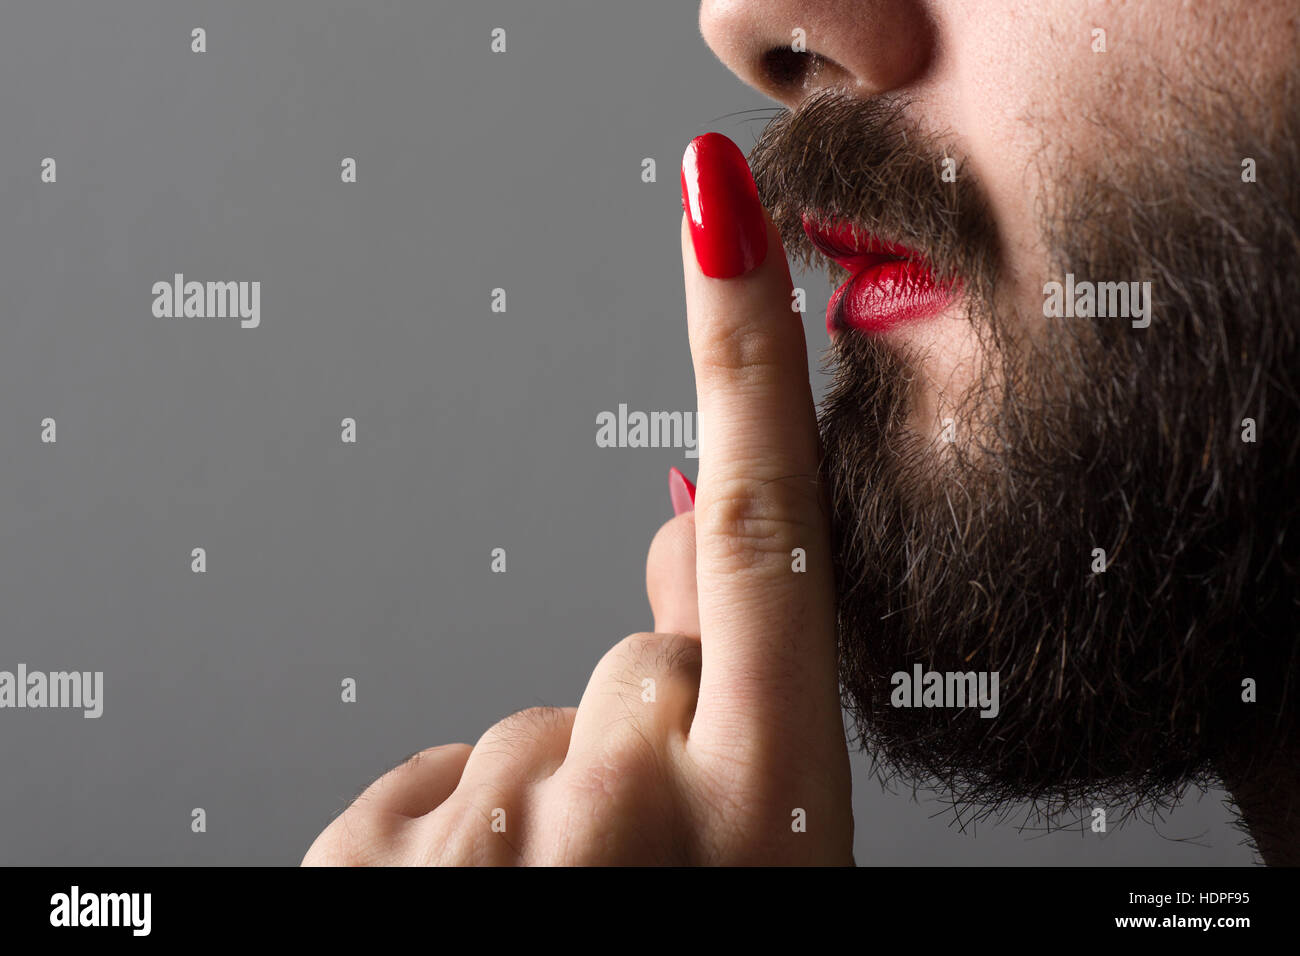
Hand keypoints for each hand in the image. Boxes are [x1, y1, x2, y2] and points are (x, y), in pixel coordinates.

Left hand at [303, 133, 852, 865]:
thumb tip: (673, 538)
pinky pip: (428, 776)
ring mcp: (493, 839)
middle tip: (653, 857)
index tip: (718, 212)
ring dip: (547, 797)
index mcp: (764, 817)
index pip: (760, 535)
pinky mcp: (372, 855)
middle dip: (649, 726)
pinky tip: (479, 913)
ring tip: (564, 918)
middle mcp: (632, 812)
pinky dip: (454, 827)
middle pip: (638, 660)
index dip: (744, 358)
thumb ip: (732, 703)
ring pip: (525, 729)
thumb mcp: (756, 860)